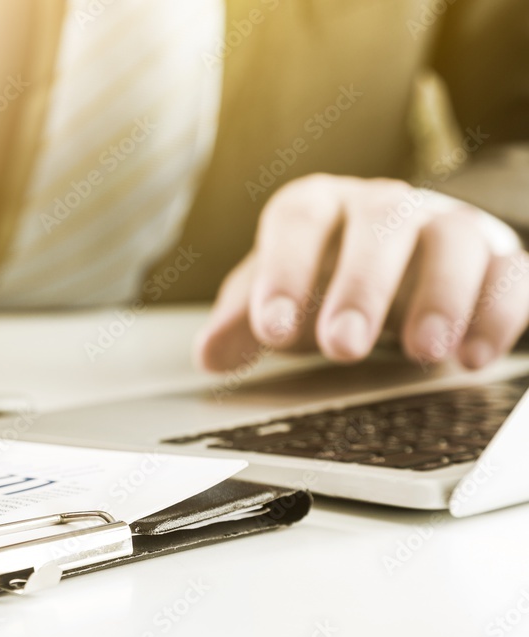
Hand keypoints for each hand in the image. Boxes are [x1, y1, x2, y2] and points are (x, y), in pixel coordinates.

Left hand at [196, 174, 528, 371]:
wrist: (404, 257)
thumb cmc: (328, 274)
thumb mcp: (280, 294)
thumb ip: (243, 320)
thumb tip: (209, 355)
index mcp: (320, 207)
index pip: (299, 220)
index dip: (284, 270)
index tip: (272, 328)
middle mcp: (383, 207)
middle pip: (378, 224)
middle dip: (361, 287)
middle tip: (342, 347)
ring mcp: (445, 227)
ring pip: (453, 241)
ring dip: (441, 296)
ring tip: (423, 353)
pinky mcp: (497, 258)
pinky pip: (511, 273)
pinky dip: (498, 313)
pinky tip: (473, 357)